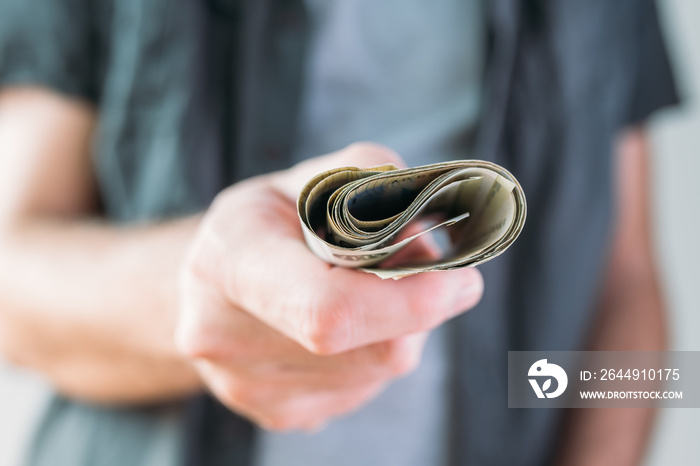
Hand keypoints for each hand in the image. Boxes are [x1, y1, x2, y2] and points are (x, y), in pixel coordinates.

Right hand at [176, 143, 483, 430]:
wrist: (206, 281)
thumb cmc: (269, 222)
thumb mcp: (313, 177)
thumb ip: (378, 187)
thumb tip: (435, 241)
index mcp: (230, 260)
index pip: (330, 309)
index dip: (410, 301)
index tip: (462, 278)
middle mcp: (224, 334)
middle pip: (372, 348)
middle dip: (416, 309)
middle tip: (418, 268)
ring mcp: (246, 386)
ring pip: (376, 372)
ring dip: (397, 330)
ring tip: (362, 289)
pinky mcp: (273, 412)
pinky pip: (360, 389)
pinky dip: (372, 354)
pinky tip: (345, 325)